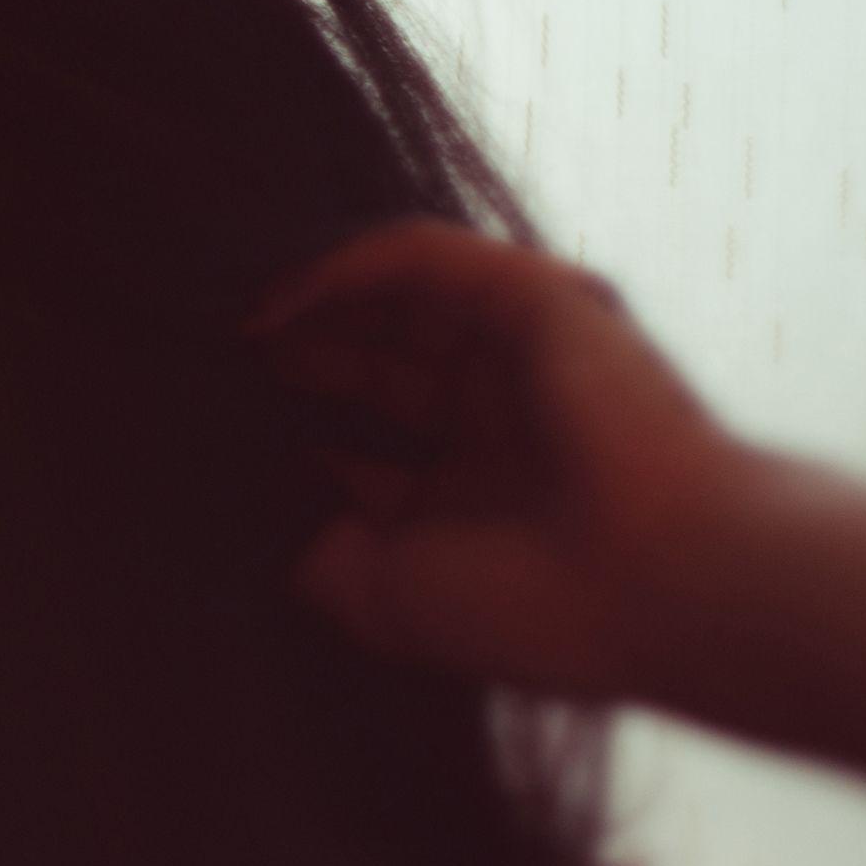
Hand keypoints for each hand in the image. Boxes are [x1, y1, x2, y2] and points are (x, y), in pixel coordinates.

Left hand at [247, 219, 756, 709]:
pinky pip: (419, 256)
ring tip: (231, 325)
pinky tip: (276, 305)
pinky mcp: (534, 295)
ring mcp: (520, 352)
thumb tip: (266, 528)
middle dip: (296, 356)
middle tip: (209, 363)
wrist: (655, 584)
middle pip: (375, 358)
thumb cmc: (530, 609)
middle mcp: (497, 415)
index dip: (290, 427)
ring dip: (310, 303)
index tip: (212, 430)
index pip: (366, 437)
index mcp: (474, 489)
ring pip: (394, 296)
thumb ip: (322, 556)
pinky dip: (342, 269)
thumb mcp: (386, 598)